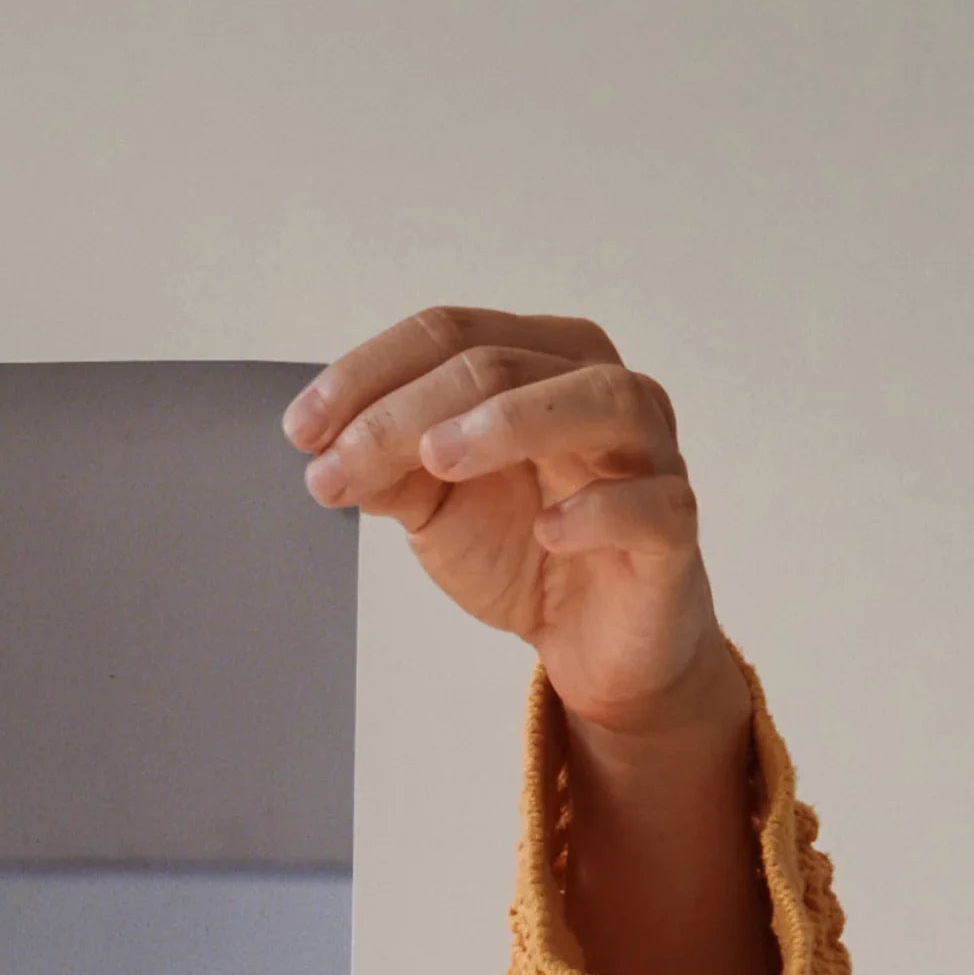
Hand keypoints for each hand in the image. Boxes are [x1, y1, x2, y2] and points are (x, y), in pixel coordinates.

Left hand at [290, 307, 773, 974]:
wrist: (592, 640)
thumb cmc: (523, 548)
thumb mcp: (436, 506)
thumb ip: (388, 469)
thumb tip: (326, 451)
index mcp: (540, 363)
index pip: (451, 334)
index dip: (369, 373)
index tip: (301, 430)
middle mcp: (600, 388)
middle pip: (503, 363)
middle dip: (406, 411)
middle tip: (338, 463)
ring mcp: (648, 453)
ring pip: (597, 401)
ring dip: (510, 422)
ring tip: (437, 458)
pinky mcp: (672, 528)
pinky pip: (650, 504)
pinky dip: (599, 509)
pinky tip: (548, 528)